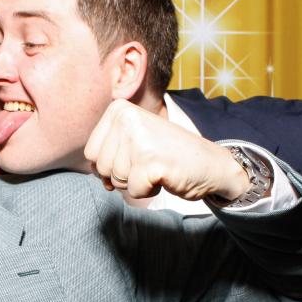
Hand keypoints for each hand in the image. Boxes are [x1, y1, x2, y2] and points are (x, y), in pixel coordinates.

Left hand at [83, 99, 249, 199]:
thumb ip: (108, 151)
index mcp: (118, 110)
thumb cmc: (169, 154)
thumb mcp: (133, 140)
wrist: (210, 164)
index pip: (91, 153)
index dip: (111, 164)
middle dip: (123, 174)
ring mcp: (139, 139)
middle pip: (101, 168)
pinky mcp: (150, 162)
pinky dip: (148, 191)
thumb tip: (96, 176)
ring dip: (136, 182)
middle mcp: (126, 119)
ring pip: (116, 180)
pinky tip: (164, 176)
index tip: (135, 155)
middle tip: (149, 162)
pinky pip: (133, 191)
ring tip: (157, 167)